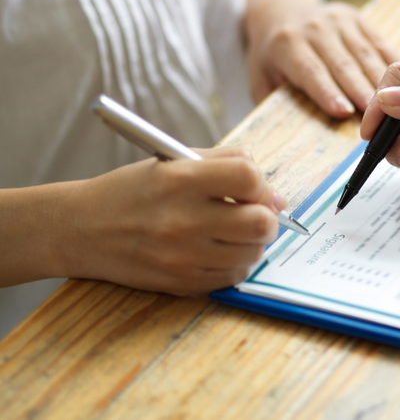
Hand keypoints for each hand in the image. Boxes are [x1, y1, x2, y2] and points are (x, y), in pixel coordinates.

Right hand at [55, 147, 282, 295]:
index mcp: (180, 180)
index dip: (260, 183)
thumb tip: (275, 195)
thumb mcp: (173, 161)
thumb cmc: (132, 191)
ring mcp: (182, 256)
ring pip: (252, 253)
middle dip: (265, 216)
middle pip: (259, 222)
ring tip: (233, 232)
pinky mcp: (180, 283)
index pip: (248, 177)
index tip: (254, 189)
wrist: (80, 229)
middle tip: (253, 213)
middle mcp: (182, 219)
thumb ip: (228, 163)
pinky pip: (233, 277)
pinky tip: (219, 251)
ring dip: (253, 242)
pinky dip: (236, 264)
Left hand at [245, 0, 399, 117]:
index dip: (327, 92)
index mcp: (287, 44)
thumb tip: (285, 135)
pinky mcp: (358, 19)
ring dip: (382, 82)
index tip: (343, 112)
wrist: (280, 8)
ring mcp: (339, 21)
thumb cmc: (271, 52)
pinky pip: (379, 44)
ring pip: (364, 55)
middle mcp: (315, 29)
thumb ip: (270, 101)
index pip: (311, 71)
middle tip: (378, 117)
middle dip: (361, 91)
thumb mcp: (259, 74)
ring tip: (396, 106)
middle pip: (342, 65)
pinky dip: (393, 63)